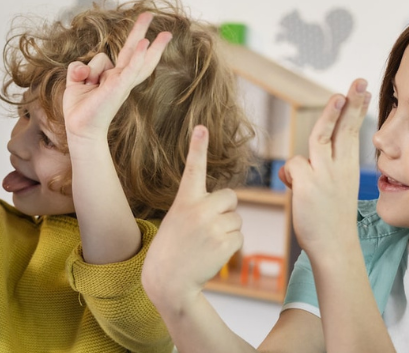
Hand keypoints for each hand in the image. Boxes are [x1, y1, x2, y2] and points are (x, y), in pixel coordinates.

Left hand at [62, 12, 172, 142]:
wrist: (80, 127)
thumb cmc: (80, 108)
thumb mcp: (75, 81)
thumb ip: (79, 68)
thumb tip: (83, 67)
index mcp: (113, 76)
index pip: (125, 54)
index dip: (134, 39)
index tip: (146, 31)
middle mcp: (120, 77)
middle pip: (133, 50)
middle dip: (141, 30)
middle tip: (150, 13)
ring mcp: (121, 81)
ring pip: (134, 58)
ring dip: (148, 43)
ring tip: (163, 31)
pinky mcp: (119, 87)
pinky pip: (130, 68)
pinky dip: (139, 56)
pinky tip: (145, 44)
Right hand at [142, 126, 241, 304]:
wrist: (168, 281)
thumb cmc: (172, 249)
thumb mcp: (177, 219)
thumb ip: (198, 206)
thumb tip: (229, 202)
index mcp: (184, 201)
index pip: (193, 169)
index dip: (198, 147)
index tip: (201, 127)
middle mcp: (199, 209)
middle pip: (230, 197)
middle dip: (226, 210)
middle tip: (208, 226)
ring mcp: (212, 226)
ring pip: (237, 219)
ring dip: (227, 230)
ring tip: (206, 243)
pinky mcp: (225, 243)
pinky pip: (240, 237)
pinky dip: (230, 245)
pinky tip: (213, 253)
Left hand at [283, 79, 369, 253]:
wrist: (334, 248)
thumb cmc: (330, 221)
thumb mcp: (330, 191)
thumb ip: (314, 173)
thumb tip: (292, 167)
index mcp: (348, 169)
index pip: (353, 132)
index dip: (357, 110)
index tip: (363, 90)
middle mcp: (339, 168)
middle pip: (344, 128)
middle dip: (352, 103)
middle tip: (359, 82)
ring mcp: (325, 175)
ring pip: (321, 136)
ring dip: (329, 115)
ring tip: (337, 98)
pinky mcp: (308, 184)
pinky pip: (293, 165)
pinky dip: (289, 174)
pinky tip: (293, 187)